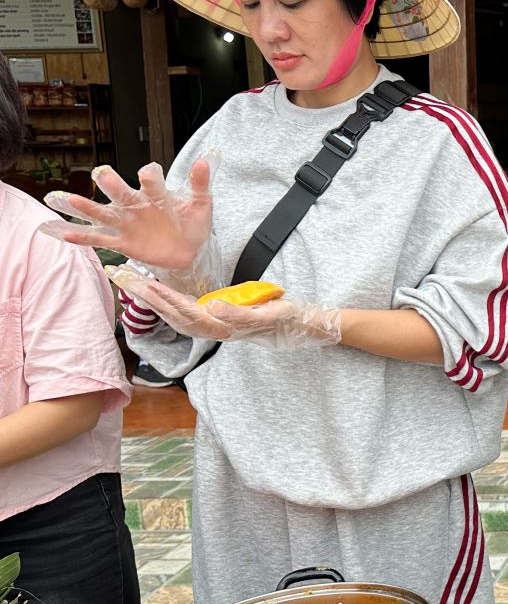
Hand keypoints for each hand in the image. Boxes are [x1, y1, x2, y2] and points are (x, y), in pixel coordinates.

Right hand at [43, 160, 216, 284]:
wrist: (190, 251)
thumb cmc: (192, 223)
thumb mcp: (201, 204)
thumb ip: (200, 183)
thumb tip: (206, 160)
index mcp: (156, 195)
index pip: (150, 180)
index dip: (149, 176)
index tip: (148, 173)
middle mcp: (137, 206)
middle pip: (121, 192)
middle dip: (112, 184)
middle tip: (102, 174)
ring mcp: (128, 224)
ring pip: (104, 214)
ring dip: (87, 207)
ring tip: (69, 199)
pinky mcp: (124, 243)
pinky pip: (101, 239)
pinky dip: (84, 237)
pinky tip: (65, 234)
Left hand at [108, 267, 340, 350]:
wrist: (292, 326)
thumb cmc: (280, 317)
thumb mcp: (265, 312)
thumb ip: (237, 312)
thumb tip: (211, 306)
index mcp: (219, 325)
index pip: (183, 311)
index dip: (161, 298)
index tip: (142, 283)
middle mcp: (209, 328)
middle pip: (169, 312)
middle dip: (144, 295)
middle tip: (119, 275)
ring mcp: (207, 325)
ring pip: (170, 312)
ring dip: (147, 297)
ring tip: (126, 279)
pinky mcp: (208, 319)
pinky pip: (178, 311)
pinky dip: (161, 300)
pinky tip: (150, 290)